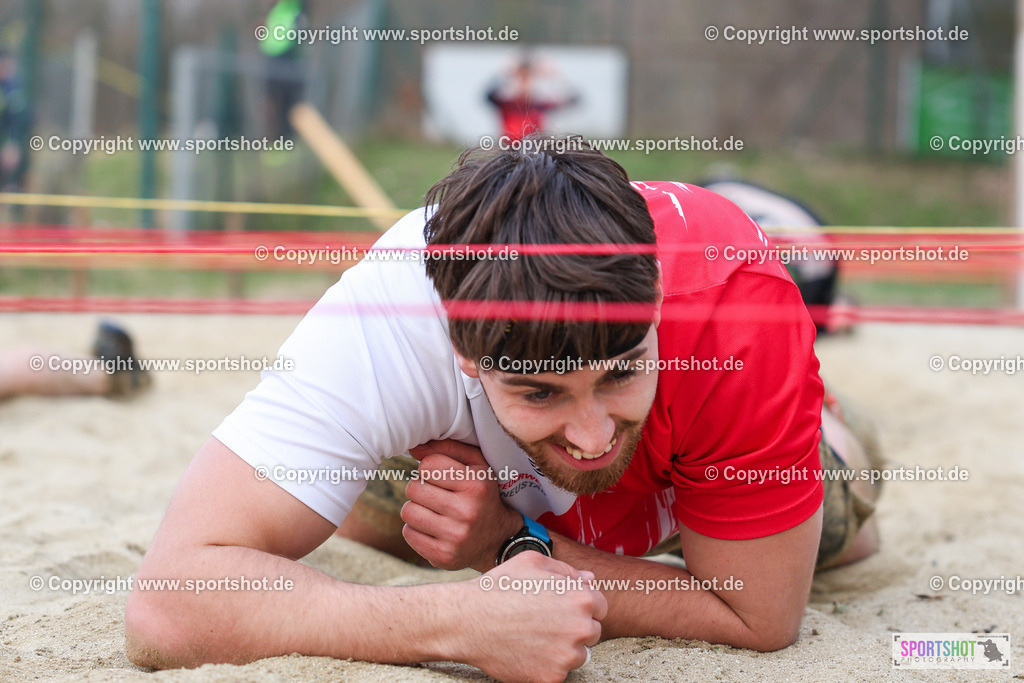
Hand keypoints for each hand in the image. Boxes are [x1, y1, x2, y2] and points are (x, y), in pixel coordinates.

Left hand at [401, 440, 521, 570]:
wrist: (499, 539)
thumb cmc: (483, 495)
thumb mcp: (477, 465)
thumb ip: (448, 448)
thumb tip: (414, 448)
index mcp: (476, 484)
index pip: (427, 465)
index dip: (430, 470)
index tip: (441, 477)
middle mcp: (467, 511)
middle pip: (413, 488)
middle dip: (421, 489)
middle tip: (436, 495)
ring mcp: (455, 536)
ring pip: (407, 511)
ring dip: (417, 509)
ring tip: (434, 512)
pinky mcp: (443, 556)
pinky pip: (408, 534)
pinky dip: (416, 530)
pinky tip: (434, 529)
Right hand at [455, 552, 604, 681]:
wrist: (467, 621)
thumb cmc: (499, 587)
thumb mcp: (532, 562)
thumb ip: (566, 570)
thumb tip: (588, 579)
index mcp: (581, 598)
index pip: (600, 606)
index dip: (581, 605)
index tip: (562, 608)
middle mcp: (580, 628)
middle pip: (592, 632)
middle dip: (574, 627)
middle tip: (544, 622)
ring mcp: (567, 656)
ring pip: (577, 655)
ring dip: (563, 648)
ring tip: (534, 636)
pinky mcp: (551, 678)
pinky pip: (558, 672)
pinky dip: (545, 665)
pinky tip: (526, 650)